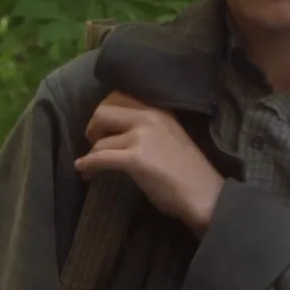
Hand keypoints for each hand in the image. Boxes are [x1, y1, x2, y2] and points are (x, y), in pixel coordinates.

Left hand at [75, 91, 223, 234]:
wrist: (205, 194)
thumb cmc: (189, 171)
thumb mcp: (170, 135)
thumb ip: (148, 127)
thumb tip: (119, 131)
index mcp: (158, 109)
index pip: (119, 96)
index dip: (104, 110)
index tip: (101, 126)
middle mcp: (149, 116)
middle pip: (103, 112)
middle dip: (92, 128)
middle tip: (93, 143)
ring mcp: (141, 136)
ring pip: (100, 140)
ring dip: (90, 154)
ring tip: (89, 167)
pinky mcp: (135, 159)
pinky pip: (100, 158)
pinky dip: (87, 165)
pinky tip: (84, 171)